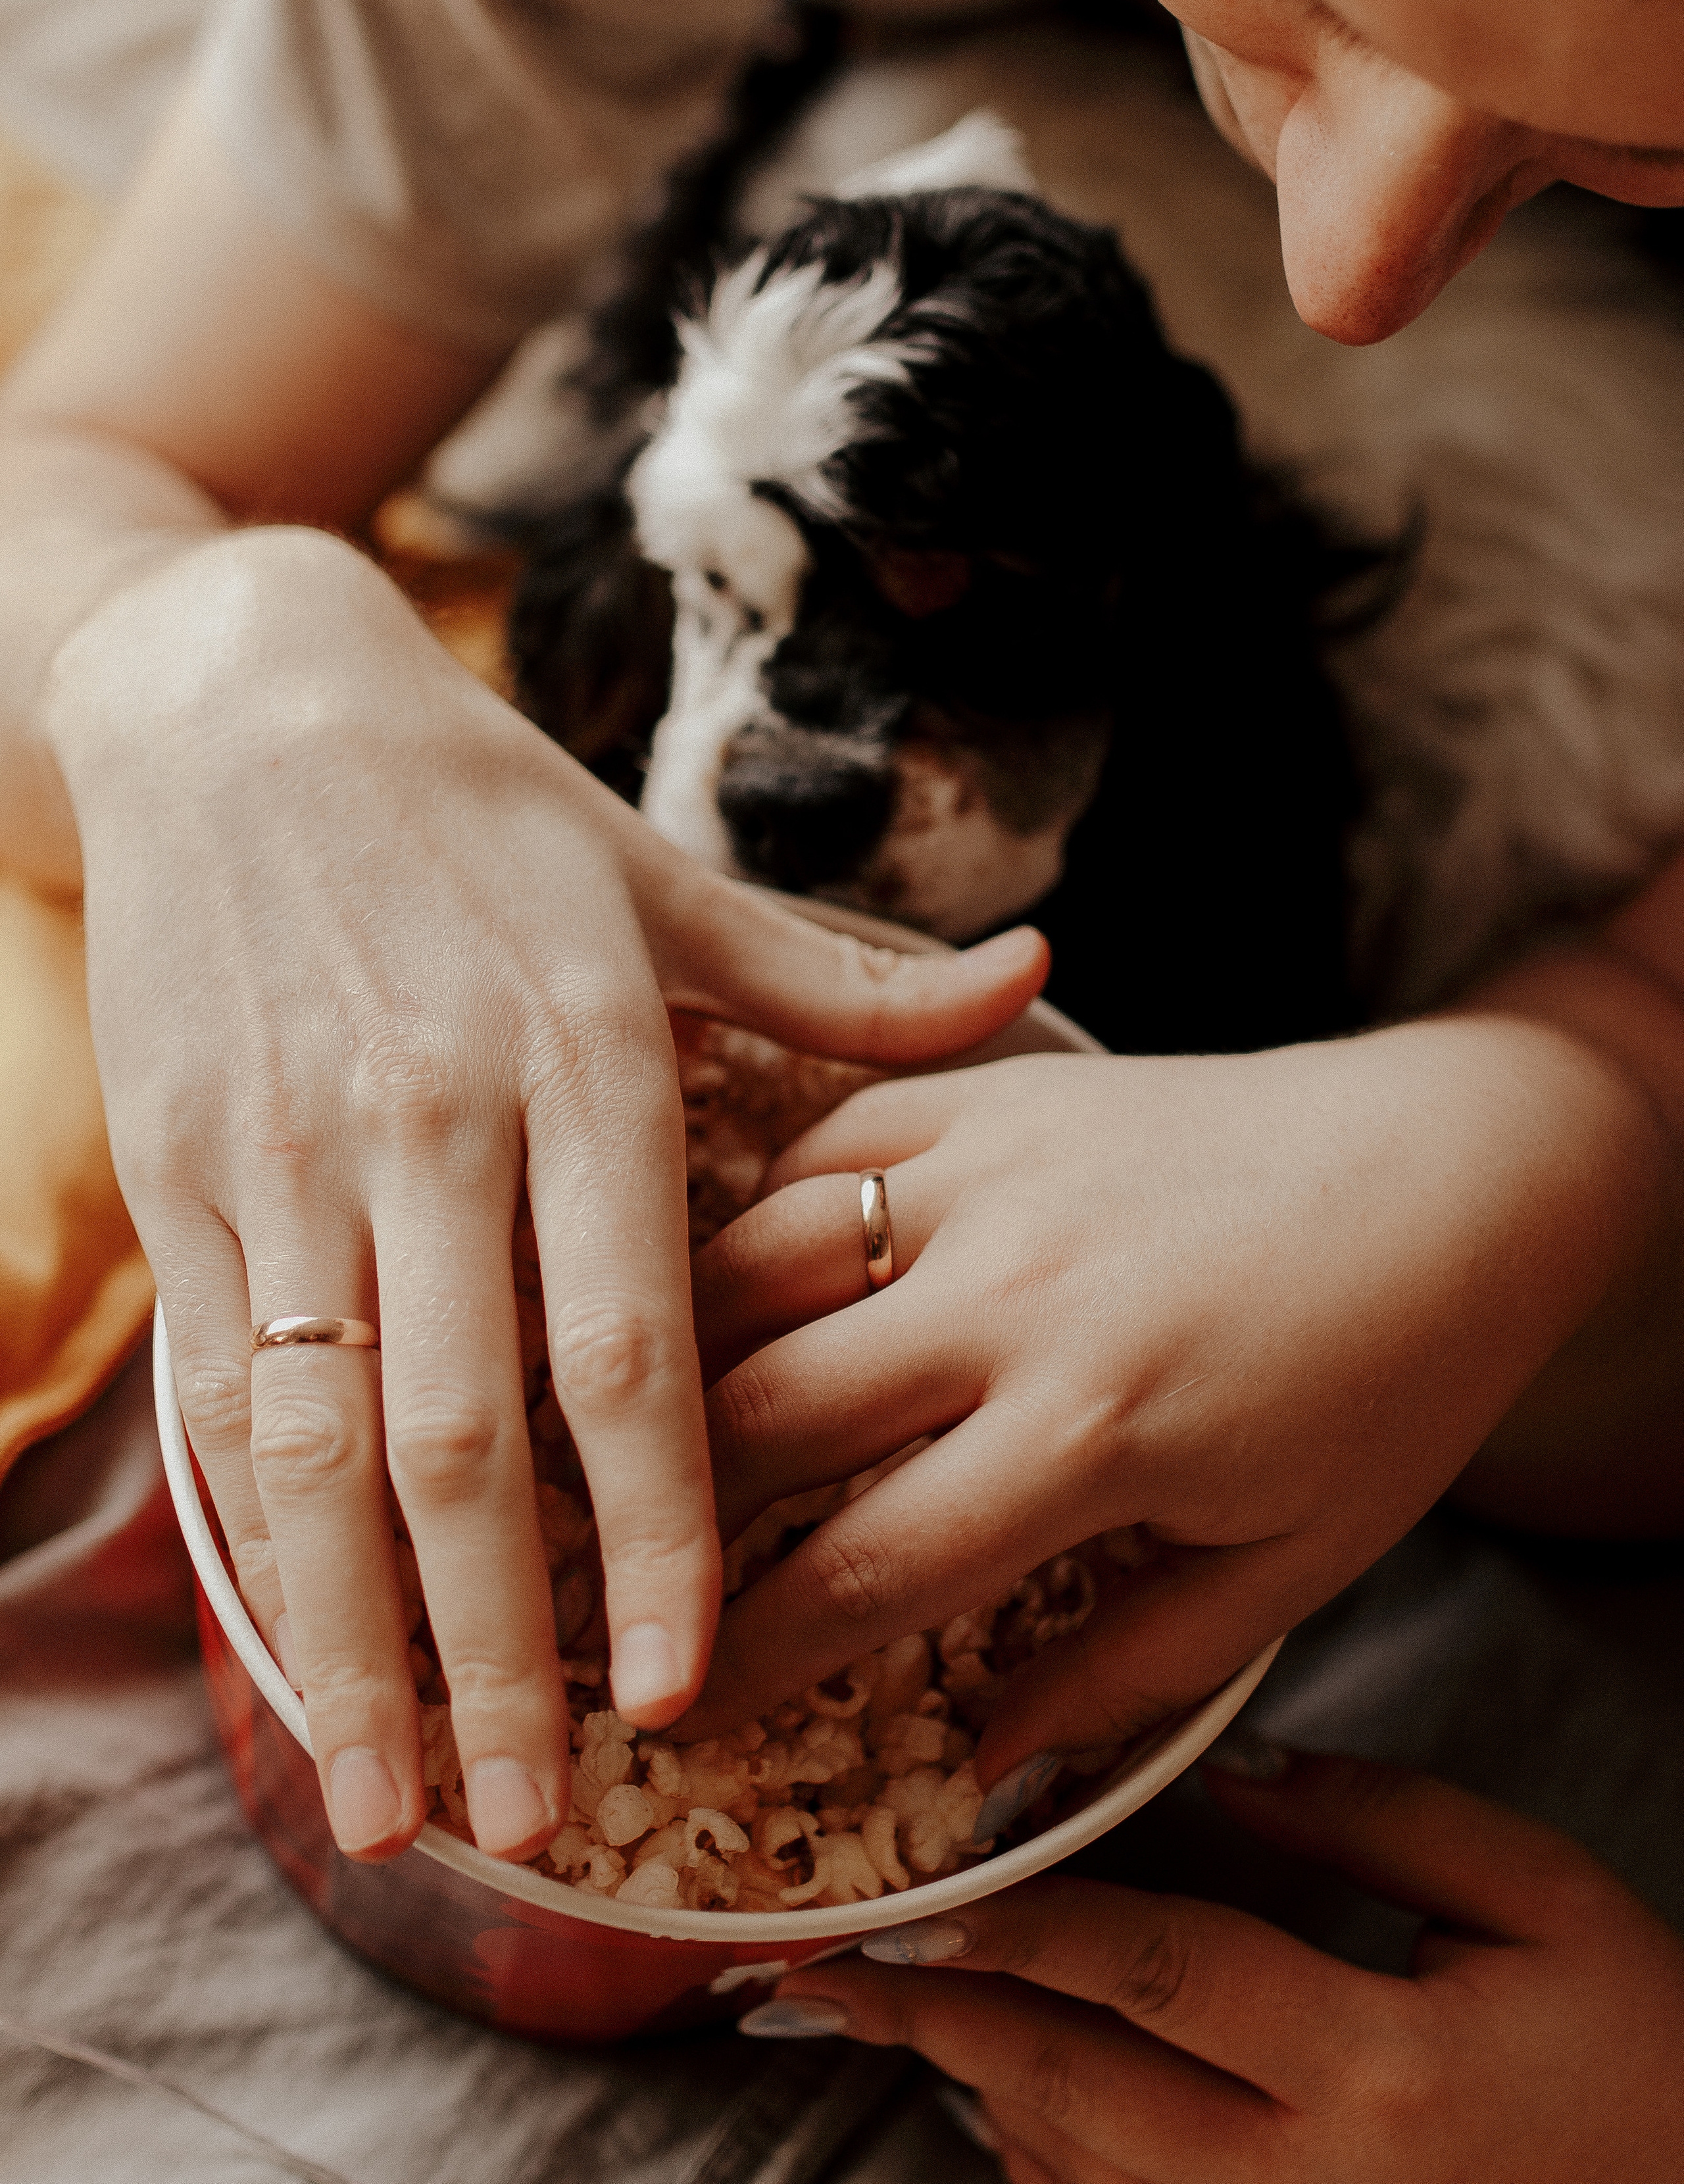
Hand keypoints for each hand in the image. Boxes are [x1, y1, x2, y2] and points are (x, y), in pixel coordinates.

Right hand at [44, 525, 1044, 1860]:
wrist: (240, 705)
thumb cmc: (479, 804)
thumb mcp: (662, 876)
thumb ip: (840, 978)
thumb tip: (1041, 979)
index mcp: (581, 1060)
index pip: (630, 1344)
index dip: (664, 1527)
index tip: (690, 1682)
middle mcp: (433, 1123)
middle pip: (471, 1435)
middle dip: (507, 1647)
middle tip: (554, 1812)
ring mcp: (290, 1155)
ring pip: (323, 1442)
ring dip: (362, 1642)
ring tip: (404, 1802)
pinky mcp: (185, 1168)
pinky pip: (223, 1381)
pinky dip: (261, 1531)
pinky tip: (300, 1649)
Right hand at [687, 1028, 1660, 1761]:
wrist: (1454, 1172)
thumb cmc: (1384, 1382)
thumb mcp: (1289, 1565)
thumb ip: (1129, 1674)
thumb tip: (982, 1763)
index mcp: (1091, 1429)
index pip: (860, 1570)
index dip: (744, 1657)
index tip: (664, 1714)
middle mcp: (1015, 1292)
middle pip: (761, 1413)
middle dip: (653, 1510)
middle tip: (585, 1570)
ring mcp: (992, 1171)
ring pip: (752, 1261)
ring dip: (668, 1350)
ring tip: (607, 1428)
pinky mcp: (994, 1093)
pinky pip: (818, 1141)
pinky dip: (750, 1210)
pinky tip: (719, 1276)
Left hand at [763, 1747, 1683, 2182]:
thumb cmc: (1638, 2051)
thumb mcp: (1538, 1898)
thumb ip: (1377, 1817)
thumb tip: (1228, 1764)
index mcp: (1377, 2066)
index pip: (1162, 1977)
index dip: (1027, 1929)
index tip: (918, 1890)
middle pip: (1075, 2094)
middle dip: (937, 2019)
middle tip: (821, 1968)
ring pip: (1078, 2176)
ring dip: (973, 2083)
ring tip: (877, 2003)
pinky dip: (1043, 2160)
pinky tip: (1000, 2088)